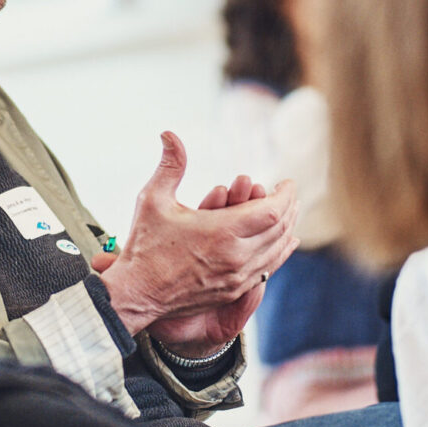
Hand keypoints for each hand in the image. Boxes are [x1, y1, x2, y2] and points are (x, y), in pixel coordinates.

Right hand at [98, 132, 297, 348]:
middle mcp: (236, 256)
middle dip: (289, 208)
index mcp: (222, 231)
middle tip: (289, 193)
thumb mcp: (153, 199)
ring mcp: (237, 277)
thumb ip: (170, 165)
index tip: (286, 182)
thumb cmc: (144, 244)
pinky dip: (281, 252)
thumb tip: (168, 133)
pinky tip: (286, 243)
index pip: (272, 210)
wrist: (136, 293)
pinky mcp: (233, 291)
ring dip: (288, 229)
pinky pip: (268, 269)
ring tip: (290, 213)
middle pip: (280, 228)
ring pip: (277, 250)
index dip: (285, 194)